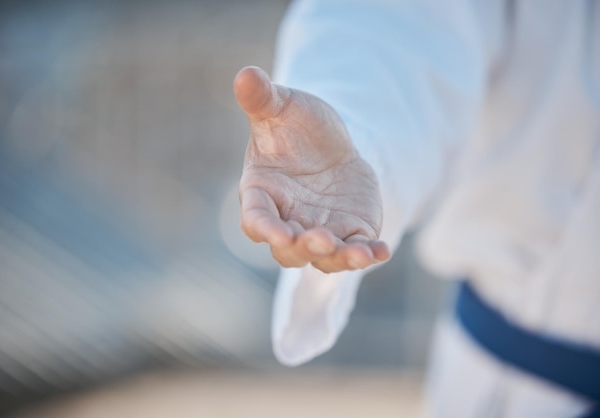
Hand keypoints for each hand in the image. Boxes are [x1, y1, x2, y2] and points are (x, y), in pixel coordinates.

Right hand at [233, 66, 389, 272]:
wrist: (331, 144)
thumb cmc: (296, 126)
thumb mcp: (282, 108)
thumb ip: (263, 99)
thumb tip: (245, 74)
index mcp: (262, 193)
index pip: (256, 219)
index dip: (264, 229)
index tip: (275, 234)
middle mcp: (288, 220)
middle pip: (289, 250)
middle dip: (303, 248)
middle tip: (319, 239)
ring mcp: (319, 231)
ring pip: (324, 258)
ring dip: (338, 259)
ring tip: (358, 254)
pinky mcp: (350, 233)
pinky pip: (356, 250)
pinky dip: (368, 254)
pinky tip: (382, 251)